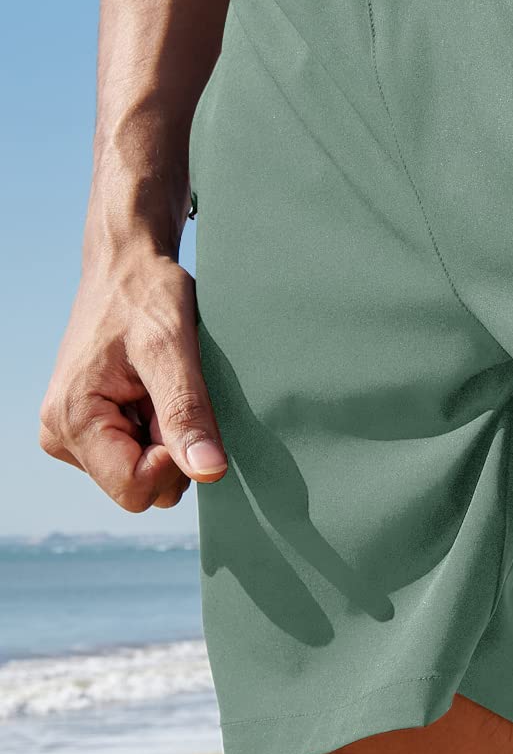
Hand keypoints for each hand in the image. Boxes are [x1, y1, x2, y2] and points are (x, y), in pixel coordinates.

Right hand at [39, 247, 226, 509]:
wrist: (127, 263)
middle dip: (169, 448)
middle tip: (173, 390)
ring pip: (141, 472)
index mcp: (72, 420)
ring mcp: (73, 431)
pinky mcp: (90, 424)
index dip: (172, 462)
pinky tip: (154, 387)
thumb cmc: (146, 293)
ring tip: (162, 383)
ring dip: (165, 435)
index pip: (134, 490)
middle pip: (138, 487)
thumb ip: (187, 412)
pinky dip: (157, 426)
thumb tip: (209, 471)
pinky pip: (136, 452)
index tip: (182, 410)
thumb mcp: (173, 347)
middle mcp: (62, 434)